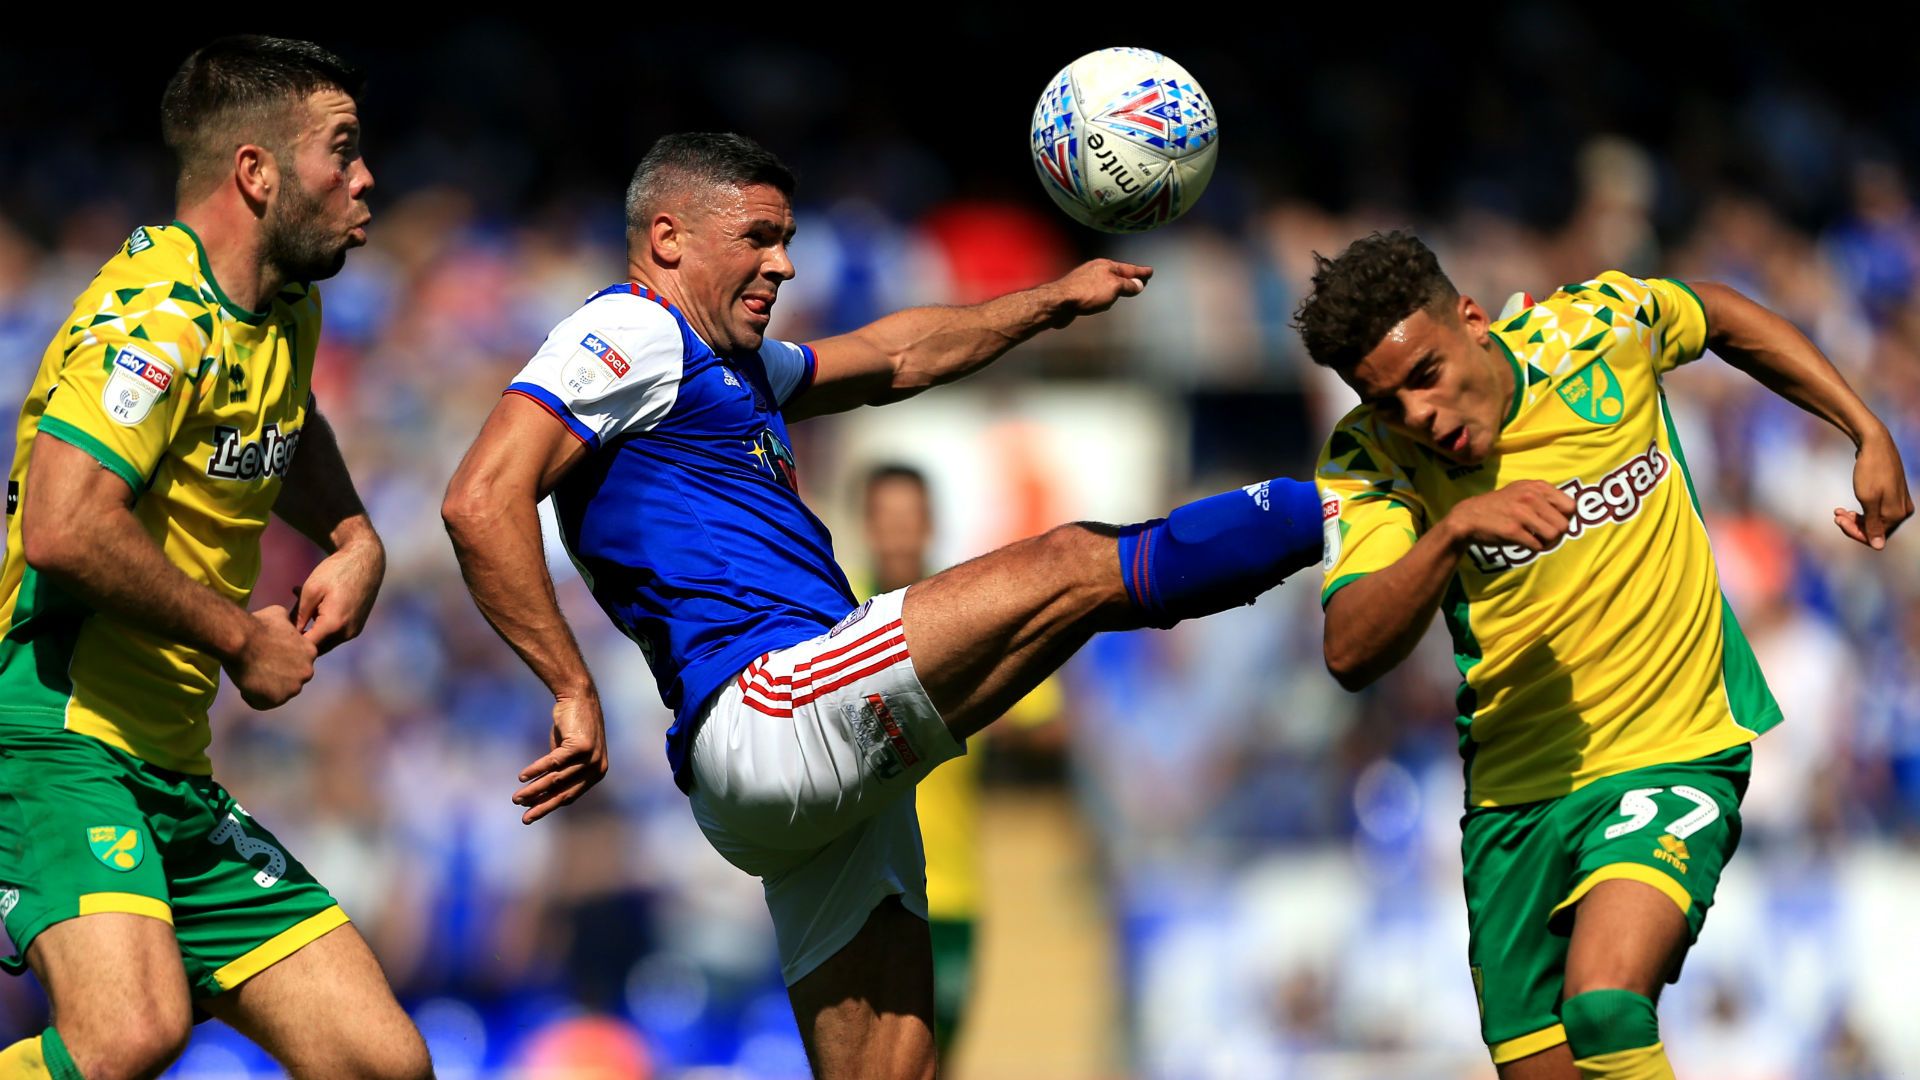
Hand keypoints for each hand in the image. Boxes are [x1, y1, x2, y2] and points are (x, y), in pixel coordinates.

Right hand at [226, 606, 317, 708]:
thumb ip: (288, 622)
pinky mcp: (277, 700)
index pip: (299, 662)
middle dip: (276, 676)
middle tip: (257, 668)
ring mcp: (293, 688)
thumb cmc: (257, 624)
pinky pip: (263, 703)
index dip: (282, 660)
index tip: (267, 657)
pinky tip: (244, 686)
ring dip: (265, 688)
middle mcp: (307, 671)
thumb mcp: (279, 615)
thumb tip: (286, 620)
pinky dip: (253, 698)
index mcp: (311, 651)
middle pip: (292, 679)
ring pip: (279, 693)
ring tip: (249, 676)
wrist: (240, 640)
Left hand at [291, 536, 385, 653]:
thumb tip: (288, 634)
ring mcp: (354, 631)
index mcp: (334, 625)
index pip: (306, 647)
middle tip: (285, 623)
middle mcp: (347, 633)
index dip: (290, 643)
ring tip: (300, 610)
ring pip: (326, 640)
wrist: (365, 559)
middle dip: (300, 639)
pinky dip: (323, 625)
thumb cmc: (335, 571)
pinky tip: (315, 607)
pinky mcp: (357, 625)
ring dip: (312, 630)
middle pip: (316, 648)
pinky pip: (335, 632)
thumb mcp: (310, 591)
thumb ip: (299, 616)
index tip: (278, 633)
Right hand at [513, 694, 608, 823]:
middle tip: (524, 819)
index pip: (569, 796)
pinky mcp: (580, 747)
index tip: (531, 814)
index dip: (548, 806)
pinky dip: (535, 770)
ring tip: (517, 798)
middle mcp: (597, 768)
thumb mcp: (567, 754)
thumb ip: (560, 774)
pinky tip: (522, 778)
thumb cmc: (572, 728)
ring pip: (556, 779)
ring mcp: (590, 758)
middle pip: (563, 792)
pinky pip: (552, 763)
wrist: (578, 698)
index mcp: (596, 774)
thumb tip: (539, 796)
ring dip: (534, 790)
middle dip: (542, 806)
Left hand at [1045, 259, 1152, 325]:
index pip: (1129, 268)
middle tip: (1140, 279)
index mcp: (1106, 265)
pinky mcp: (1078, 292)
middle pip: (1118, 273)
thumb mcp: (1113, 287)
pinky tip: (1104, 301)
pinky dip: (1105, 295)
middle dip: (1129, 277)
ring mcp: (1086, 280)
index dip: (1141, 271)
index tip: (1150, 271)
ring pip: (1107, 282)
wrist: (1059, 302)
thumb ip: (1127, 285)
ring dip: (1117, 285)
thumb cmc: (1087, 292)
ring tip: (1125, 288)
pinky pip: (1098, 292)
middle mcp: (1096, 270)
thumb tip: (1138, 284)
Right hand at [1444, 480, 1575, 552]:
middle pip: (1564, 525)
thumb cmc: (1500, 505)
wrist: (1469, 516)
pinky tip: (1525, 543)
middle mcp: (1530, 497)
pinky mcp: (1512, 531)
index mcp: (1536, 487)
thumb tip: (1571, 511)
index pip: (1570, 506)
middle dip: (1556, 534)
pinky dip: (1534, 548)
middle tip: (1544, 534)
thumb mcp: (1522, 489)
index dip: (1565, 518)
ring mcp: (1521, 514)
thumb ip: (1544, 496)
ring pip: (1553, 536)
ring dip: (1547, 542)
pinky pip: (1537, 546)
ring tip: (1536, 539)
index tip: (1553, 521)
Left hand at [1834, 432, 1912, 549]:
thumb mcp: (1868, 499)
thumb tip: (1878, 547)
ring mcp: (1898, 503)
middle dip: (1853, 525)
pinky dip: (1861, 511)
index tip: (1837, 520)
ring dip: (1855, 519)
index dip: (1854, 532)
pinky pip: (1875, 511)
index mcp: (1898, 515)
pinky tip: (1846, 509)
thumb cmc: (1871, 471)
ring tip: (1838, 512)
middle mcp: (1902, 511)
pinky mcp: (1892, 495)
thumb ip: (1873, 525)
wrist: (1875, 444)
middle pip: (1875, 530)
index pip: (1875, 537)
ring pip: (1874, 520)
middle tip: (1836, 515)